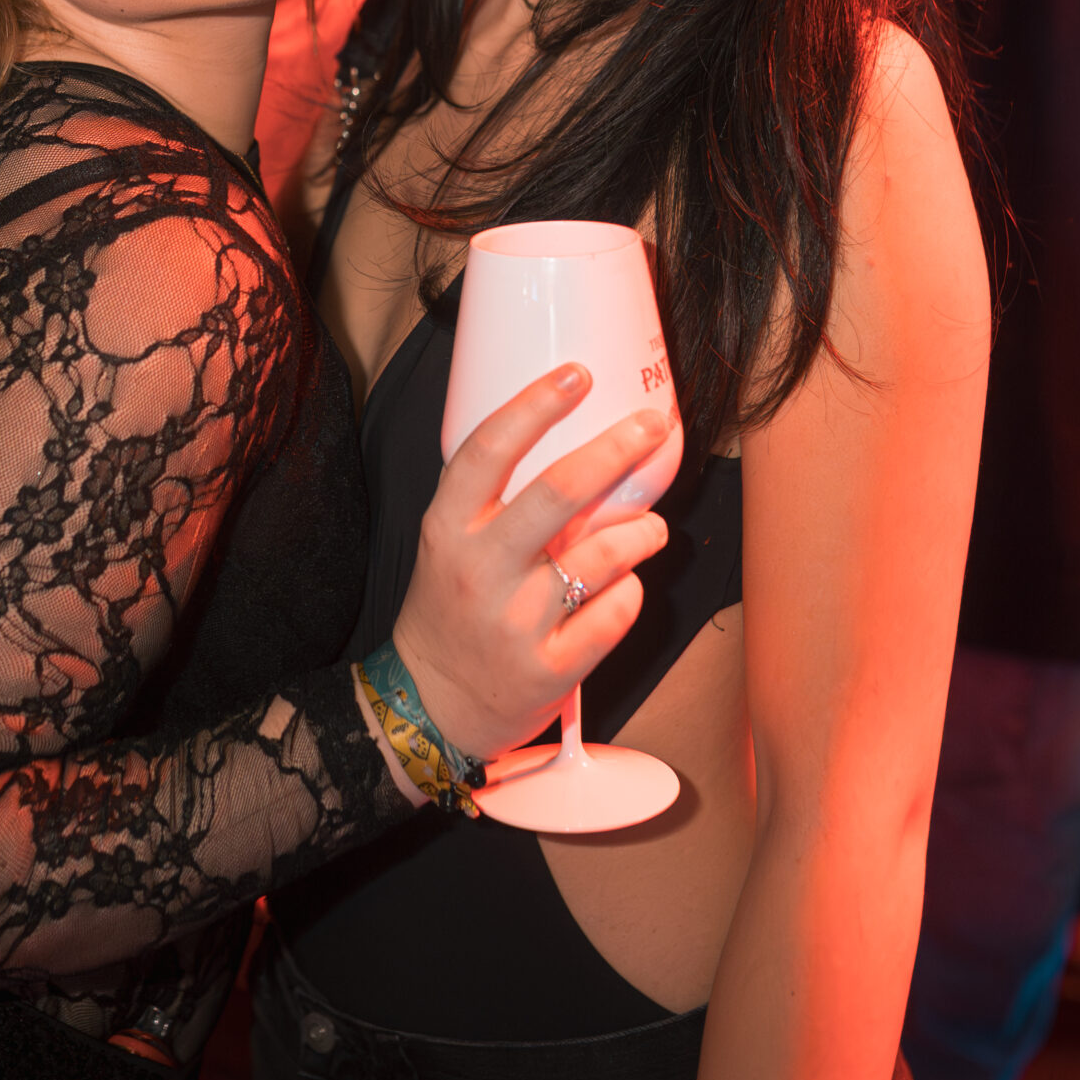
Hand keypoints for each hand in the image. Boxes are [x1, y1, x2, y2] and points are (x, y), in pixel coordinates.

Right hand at [392, 364, 669, 761]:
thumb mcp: (448, 545)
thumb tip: (570, 444)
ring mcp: (515, 622)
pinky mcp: (549, 669)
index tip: (576, 374)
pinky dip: (632, 593)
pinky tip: (625, 587)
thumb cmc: (449, 611)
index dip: (536, 404)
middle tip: (650, 427)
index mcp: (449, 528)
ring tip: (650, 528)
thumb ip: (494, 503)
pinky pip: (615, 615)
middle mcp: (480, 569)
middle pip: (557, 490)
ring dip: (642, 532)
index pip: (488, 449)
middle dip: (616, 449)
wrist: (428, 705)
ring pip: (602, 556)